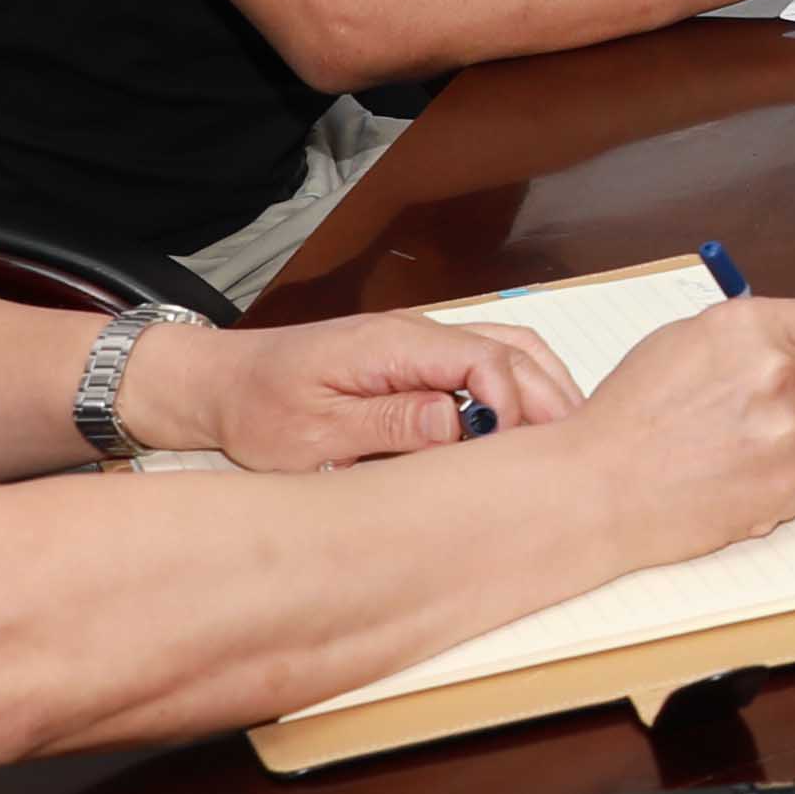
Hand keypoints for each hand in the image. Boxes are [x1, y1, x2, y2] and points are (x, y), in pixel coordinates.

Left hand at [130, 310, 582, 470]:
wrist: (216, 384)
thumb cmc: (256, 409)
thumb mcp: (314, 432)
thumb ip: (390, 424)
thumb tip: (462, 422)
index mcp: (394, 344)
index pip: (485, 361)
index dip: (517, 408)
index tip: (522, 458)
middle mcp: (416, 335)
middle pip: (512, 350)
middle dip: (551, 398)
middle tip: (578, 455)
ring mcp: (418, 345)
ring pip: (507, 354)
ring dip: (541, 393)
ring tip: (565, 448)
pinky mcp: (414, 363)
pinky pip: (482, 367)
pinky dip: (516, 393)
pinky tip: (524, 435)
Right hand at [578, 290, 794, 548]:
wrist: (597, 487)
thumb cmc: (628, 419)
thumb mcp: (681, 345)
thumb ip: (747, 342)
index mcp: (749, 326)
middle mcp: (776, 369)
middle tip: (758, 428)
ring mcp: (788, 428)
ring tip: (743, 459)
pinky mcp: (789, 482)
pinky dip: (781, 492)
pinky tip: (734, 486)